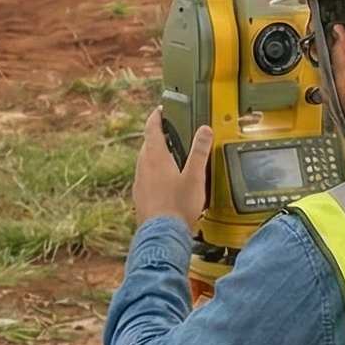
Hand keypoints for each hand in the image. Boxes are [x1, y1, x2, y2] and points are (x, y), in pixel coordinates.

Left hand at [134, 110, 211, 231]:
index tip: (160, 110)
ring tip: (169, 157)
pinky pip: (145, 177)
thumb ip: (199, 151)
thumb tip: (204, 130)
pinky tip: (164, 183)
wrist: (162, 235)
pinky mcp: (140, 197)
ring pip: (144, 161)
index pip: (151, 129)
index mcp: (155, 157)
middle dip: (157, 136)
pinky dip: (153, 172)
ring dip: (154, 155)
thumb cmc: (178, 206)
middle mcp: (143, 167)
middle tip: (169, 132)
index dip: (156, 117)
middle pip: (147, 144)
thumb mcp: (195, 176)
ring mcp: (139, 182)